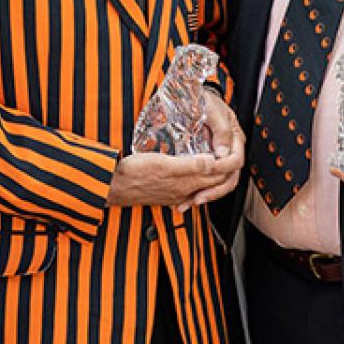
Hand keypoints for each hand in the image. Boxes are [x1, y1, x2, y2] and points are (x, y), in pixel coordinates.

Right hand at [108, 149, 236, 207]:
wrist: (111, 186)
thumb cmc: (133, 174)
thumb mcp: (163, 163)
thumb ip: (190, 164)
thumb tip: (213, 161)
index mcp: (186, 182)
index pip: (218, 174)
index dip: (229, 161)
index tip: (233, 149)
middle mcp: (184, 191)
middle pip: (215, 182)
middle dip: (226, 170)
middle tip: (230, 154)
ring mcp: (175, 194)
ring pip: (203, 186)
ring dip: (213, 176)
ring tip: (217, 162)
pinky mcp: (166, 194)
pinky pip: (189, 190)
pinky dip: (197, 182)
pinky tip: (193, 176)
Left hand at [179, 87, 245, 209]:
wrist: (189, 93)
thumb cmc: (202, 98)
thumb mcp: (212, 109)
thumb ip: (221, 130)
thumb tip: (224, 153)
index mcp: (234, 137)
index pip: (236, 160)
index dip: (224, 168)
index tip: (211, 171)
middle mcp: (228, 149)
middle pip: (229, 177)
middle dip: (214, 190)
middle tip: (198, 197)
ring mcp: (218, 156)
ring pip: (218, 182)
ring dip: (206, 194)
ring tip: (190, 202)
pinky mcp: (206, 160)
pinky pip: (206, 179)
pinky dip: (196, 189)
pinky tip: (185, 197)